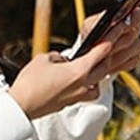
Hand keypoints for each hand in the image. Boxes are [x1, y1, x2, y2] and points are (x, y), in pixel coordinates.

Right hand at [6, 7, 139, 119]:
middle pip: (103, 68)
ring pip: (97, 82)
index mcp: (79, 71)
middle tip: (107, 46)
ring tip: (93, 64)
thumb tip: (64, 60)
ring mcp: (80, 95)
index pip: (100, 53)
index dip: (109, 41)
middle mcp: (84, 85)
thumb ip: (59, 57)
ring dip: (98, 72)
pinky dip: (88, 84)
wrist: (23, 105)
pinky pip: (88, 91)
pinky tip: (81, 80)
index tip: (116, 33)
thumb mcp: (44, 59)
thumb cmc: (31, 82)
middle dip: (105, 57)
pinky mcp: (74, 102)